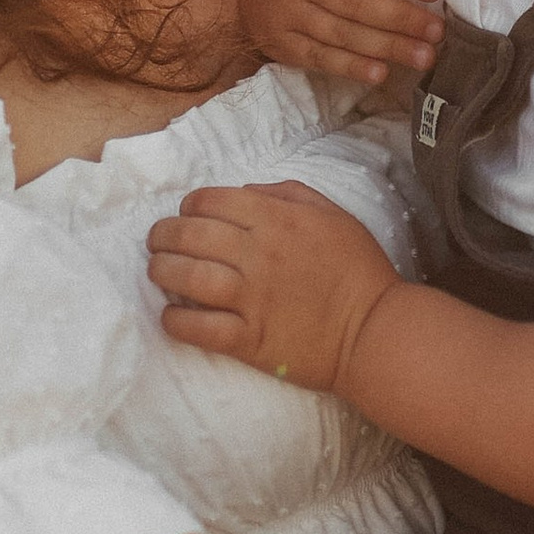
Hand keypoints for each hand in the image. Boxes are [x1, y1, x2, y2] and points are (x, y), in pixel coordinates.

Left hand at [149, 182, 401, 393]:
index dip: (190, 205)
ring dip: (162, 271)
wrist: (375, 332)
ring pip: (186, 277)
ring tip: (158, 272)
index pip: (212, 202)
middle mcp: (258, 255)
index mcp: (277, 220)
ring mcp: (251, 299)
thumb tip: (244, 193)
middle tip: (158, 242)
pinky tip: (170, 315)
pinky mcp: (248, 340)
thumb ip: (288, 194)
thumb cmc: (358, 270)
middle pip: (191, 235)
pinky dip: (175, 320)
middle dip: (164, 234)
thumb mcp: (333, 215)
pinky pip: (198, 328)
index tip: (186, 215)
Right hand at [238, 0, 443, 87]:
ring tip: (424, 57)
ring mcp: (286, 10)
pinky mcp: (279, 40)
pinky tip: (381, 72)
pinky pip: (319, 57)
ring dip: (386, 47)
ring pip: (341, 33)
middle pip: (355, 1)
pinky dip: (351, 67)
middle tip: (437, 32)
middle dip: (401, 19)